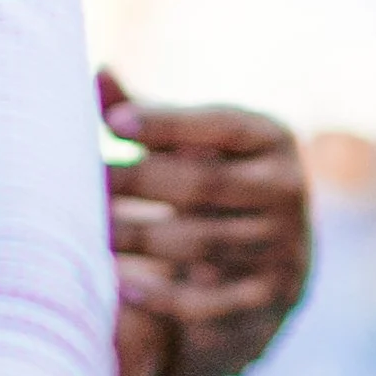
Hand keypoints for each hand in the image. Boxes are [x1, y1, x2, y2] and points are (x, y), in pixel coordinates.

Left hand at [103, 72, 311, 375]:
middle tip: (87, 183)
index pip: (219, 125)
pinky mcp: (270, 296)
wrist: (271, 263)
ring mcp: (284, 246)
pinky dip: (161, 296)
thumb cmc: (218, 186)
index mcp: (272, 139)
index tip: (112, 121)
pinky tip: (119, 286)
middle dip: (139, 182)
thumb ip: (151, 120)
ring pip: (201, 242)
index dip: (166, 123)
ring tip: (90, 232)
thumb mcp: (196, 147)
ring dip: (139, 238)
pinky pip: (210, 300)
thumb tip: (99, 75)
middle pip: (205, 184)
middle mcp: (288, 188)